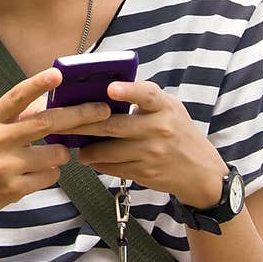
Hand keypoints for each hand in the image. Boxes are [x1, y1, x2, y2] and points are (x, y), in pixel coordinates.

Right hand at [0, 68, 110, 226]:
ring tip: (51, 153)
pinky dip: (51, 172)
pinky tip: (36, 172)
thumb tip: (50, 101)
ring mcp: (6, 166)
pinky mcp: (14, 189)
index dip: (38, 84)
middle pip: (47, 123)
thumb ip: (14, 115)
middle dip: (80, 115)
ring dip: (63, 152)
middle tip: (102, 110)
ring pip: (56, 154)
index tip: (59, 74)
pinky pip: (50, 176)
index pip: (16, 97)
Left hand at [75, 80, 227, 208]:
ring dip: (87, 149)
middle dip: (83, 125)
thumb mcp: (170, 108)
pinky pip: (113, 167)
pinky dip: (98, 163)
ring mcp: (151, 153)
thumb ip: (144, 97)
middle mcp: (159, 129)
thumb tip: (105, 89)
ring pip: (108, 151)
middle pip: (113, 126)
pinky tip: (91, 158)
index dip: (128, 91)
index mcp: (165, 107)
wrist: (201, 172)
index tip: (110, 89)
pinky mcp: (145, 173)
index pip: (147, 95)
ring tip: (76, 146)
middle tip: (61, 123)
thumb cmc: (178, 132)